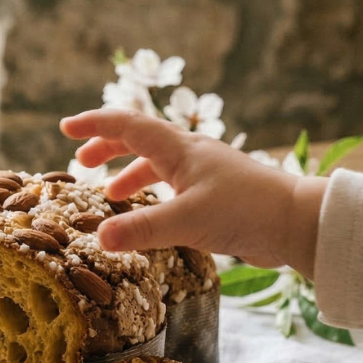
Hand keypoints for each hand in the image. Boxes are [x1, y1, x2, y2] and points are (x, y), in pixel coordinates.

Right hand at [60, 109, 327, 277]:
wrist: (297, 222)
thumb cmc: (245, 211)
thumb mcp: (187, 221)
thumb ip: (142, 229)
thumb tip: (98, 238)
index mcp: (180, 150)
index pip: (128, 125)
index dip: (95, 123)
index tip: (65, 127)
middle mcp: (190, 154)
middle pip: (140, 139)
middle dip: (107, 147)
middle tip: (82, 161)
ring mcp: (205, 173)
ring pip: (157, 163)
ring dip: (129, 173)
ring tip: (110, 195)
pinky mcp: (216, 194)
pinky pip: (173, 185)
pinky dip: (153, 193)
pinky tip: (151, 213)